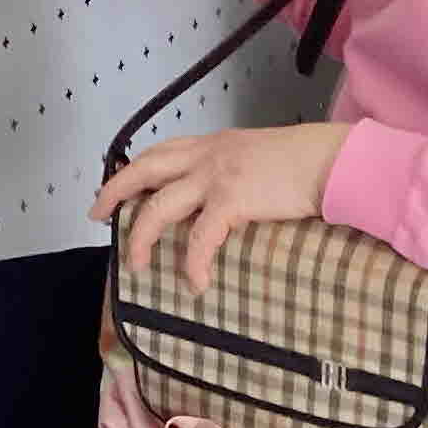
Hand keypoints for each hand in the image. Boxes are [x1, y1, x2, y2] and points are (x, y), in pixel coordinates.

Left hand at [96, 121, 351, 287]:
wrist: (331, 160)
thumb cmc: (305, 163)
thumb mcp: (258, 158)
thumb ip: (234, 172)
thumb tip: (225, 201)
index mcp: (213, 145)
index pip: (161, 152)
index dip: (133, 169)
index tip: (114, 185)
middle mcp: (207, 155)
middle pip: (144, 170)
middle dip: (115, 192)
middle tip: (96, 214)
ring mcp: (216, 176)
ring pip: (159, 206)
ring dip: (141, 237)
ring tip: (135, 264)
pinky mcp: (232, 199)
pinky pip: (200, 237)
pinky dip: (193, 262)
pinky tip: (195, 282)